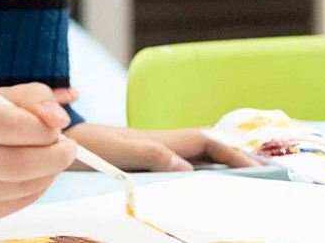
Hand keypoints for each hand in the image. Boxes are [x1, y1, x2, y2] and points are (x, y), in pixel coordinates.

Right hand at [0, 82, 77, 225]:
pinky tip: (35, 174)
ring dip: (47, 173)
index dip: (41, 126)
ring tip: (51, 157)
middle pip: (14, 163)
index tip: (61, 123)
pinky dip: (34, 189)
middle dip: (52, 155)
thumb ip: (24, 97)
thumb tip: (61, 117)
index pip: (5, 124)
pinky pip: (12, 204)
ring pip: (17, 187)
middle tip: (68, 146)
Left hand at [64, 122, 260, 171]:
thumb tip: (188, 168)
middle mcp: (160, 144)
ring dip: (221, 165)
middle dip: (236, 157)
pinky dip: (200, 172)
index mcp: (160, 140)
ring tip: (246, 179)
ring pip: (196, 157)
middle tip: (267, 171)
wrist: (57, 144)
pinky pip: (179, 167)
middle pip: (207, 147)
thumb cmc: (84, 147)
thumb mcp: (117, 151)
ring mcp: (151, 153)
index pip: (206, 143)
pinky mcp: (140, 164)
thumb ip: (150, 154)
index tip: (258, 166)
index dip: (232, 153)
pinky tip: (203, 184)